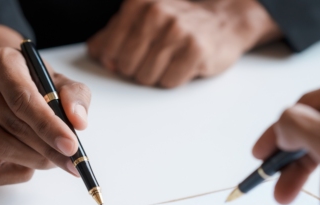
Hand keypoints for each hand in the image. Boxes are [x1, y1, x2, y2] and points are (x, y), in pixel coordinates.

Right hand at [0, 25, 90, 184]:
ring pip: (2, 148)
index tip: (71, 145)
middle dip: (48, 148)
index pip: (22, 100)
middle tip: (72, 159)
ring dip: (36, 159)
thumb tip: (79, 122)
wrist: (6, 80)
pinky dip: (19, 172)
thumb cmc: (36, 80)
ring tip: (57, 158)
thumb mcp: (60, 79)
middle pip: (13, 126)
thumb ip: (75, 96)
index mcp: (0, 63)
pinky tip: (34, 163)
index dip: (48, 126)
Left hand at [88, 0, 279, 87]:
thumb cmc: (178, 25)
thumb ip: (113, 35)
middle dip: (138, 69)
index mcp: (137, 4)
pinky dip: (174, 78)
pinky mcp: (196, 49)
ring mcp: (177, 30)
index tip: (132, 54)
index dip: (117, 60)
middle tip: (156, 57)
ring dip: (157, 75)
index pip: (108, 50)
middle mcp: (156, 13)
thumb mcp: (142, 21)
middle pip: (126, 66)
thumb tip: (96, 52)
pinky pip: (169, 81)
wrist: (223, 22)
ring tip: (171, 59)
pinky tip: (183, 63)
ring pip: (146, 77)